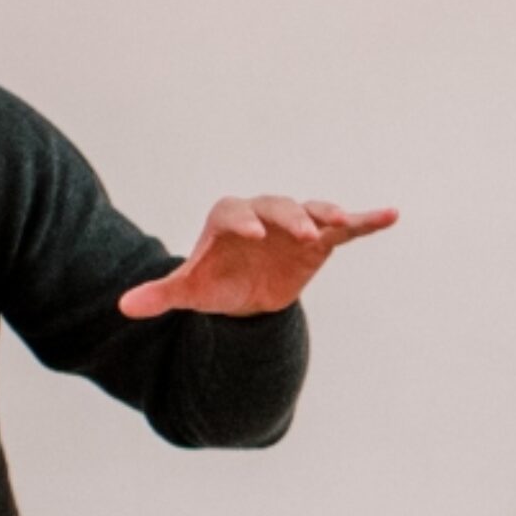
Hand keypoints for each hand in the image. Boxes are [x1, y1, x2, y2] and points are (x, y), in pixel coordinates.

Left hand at [117, 196, 397, 318]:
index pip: (234, 214)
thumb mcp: (190, 292)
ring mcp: (295, 224)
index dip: (240, 221)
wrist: (246, 291)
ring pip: (312, 212)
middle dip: (289, 217)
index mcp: (229, 220)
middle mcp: (264, 215)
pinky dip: (367, 220)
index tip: (248, 233)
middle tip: (300, 230)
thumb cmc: (216, 283)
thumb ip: (162, 295)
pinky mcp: (321, 239)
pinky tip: (391, 215)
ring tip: (344, 222)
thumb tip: (124, 308)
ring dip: (327, 215)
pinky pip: (346, 228)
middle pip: (277, 207)